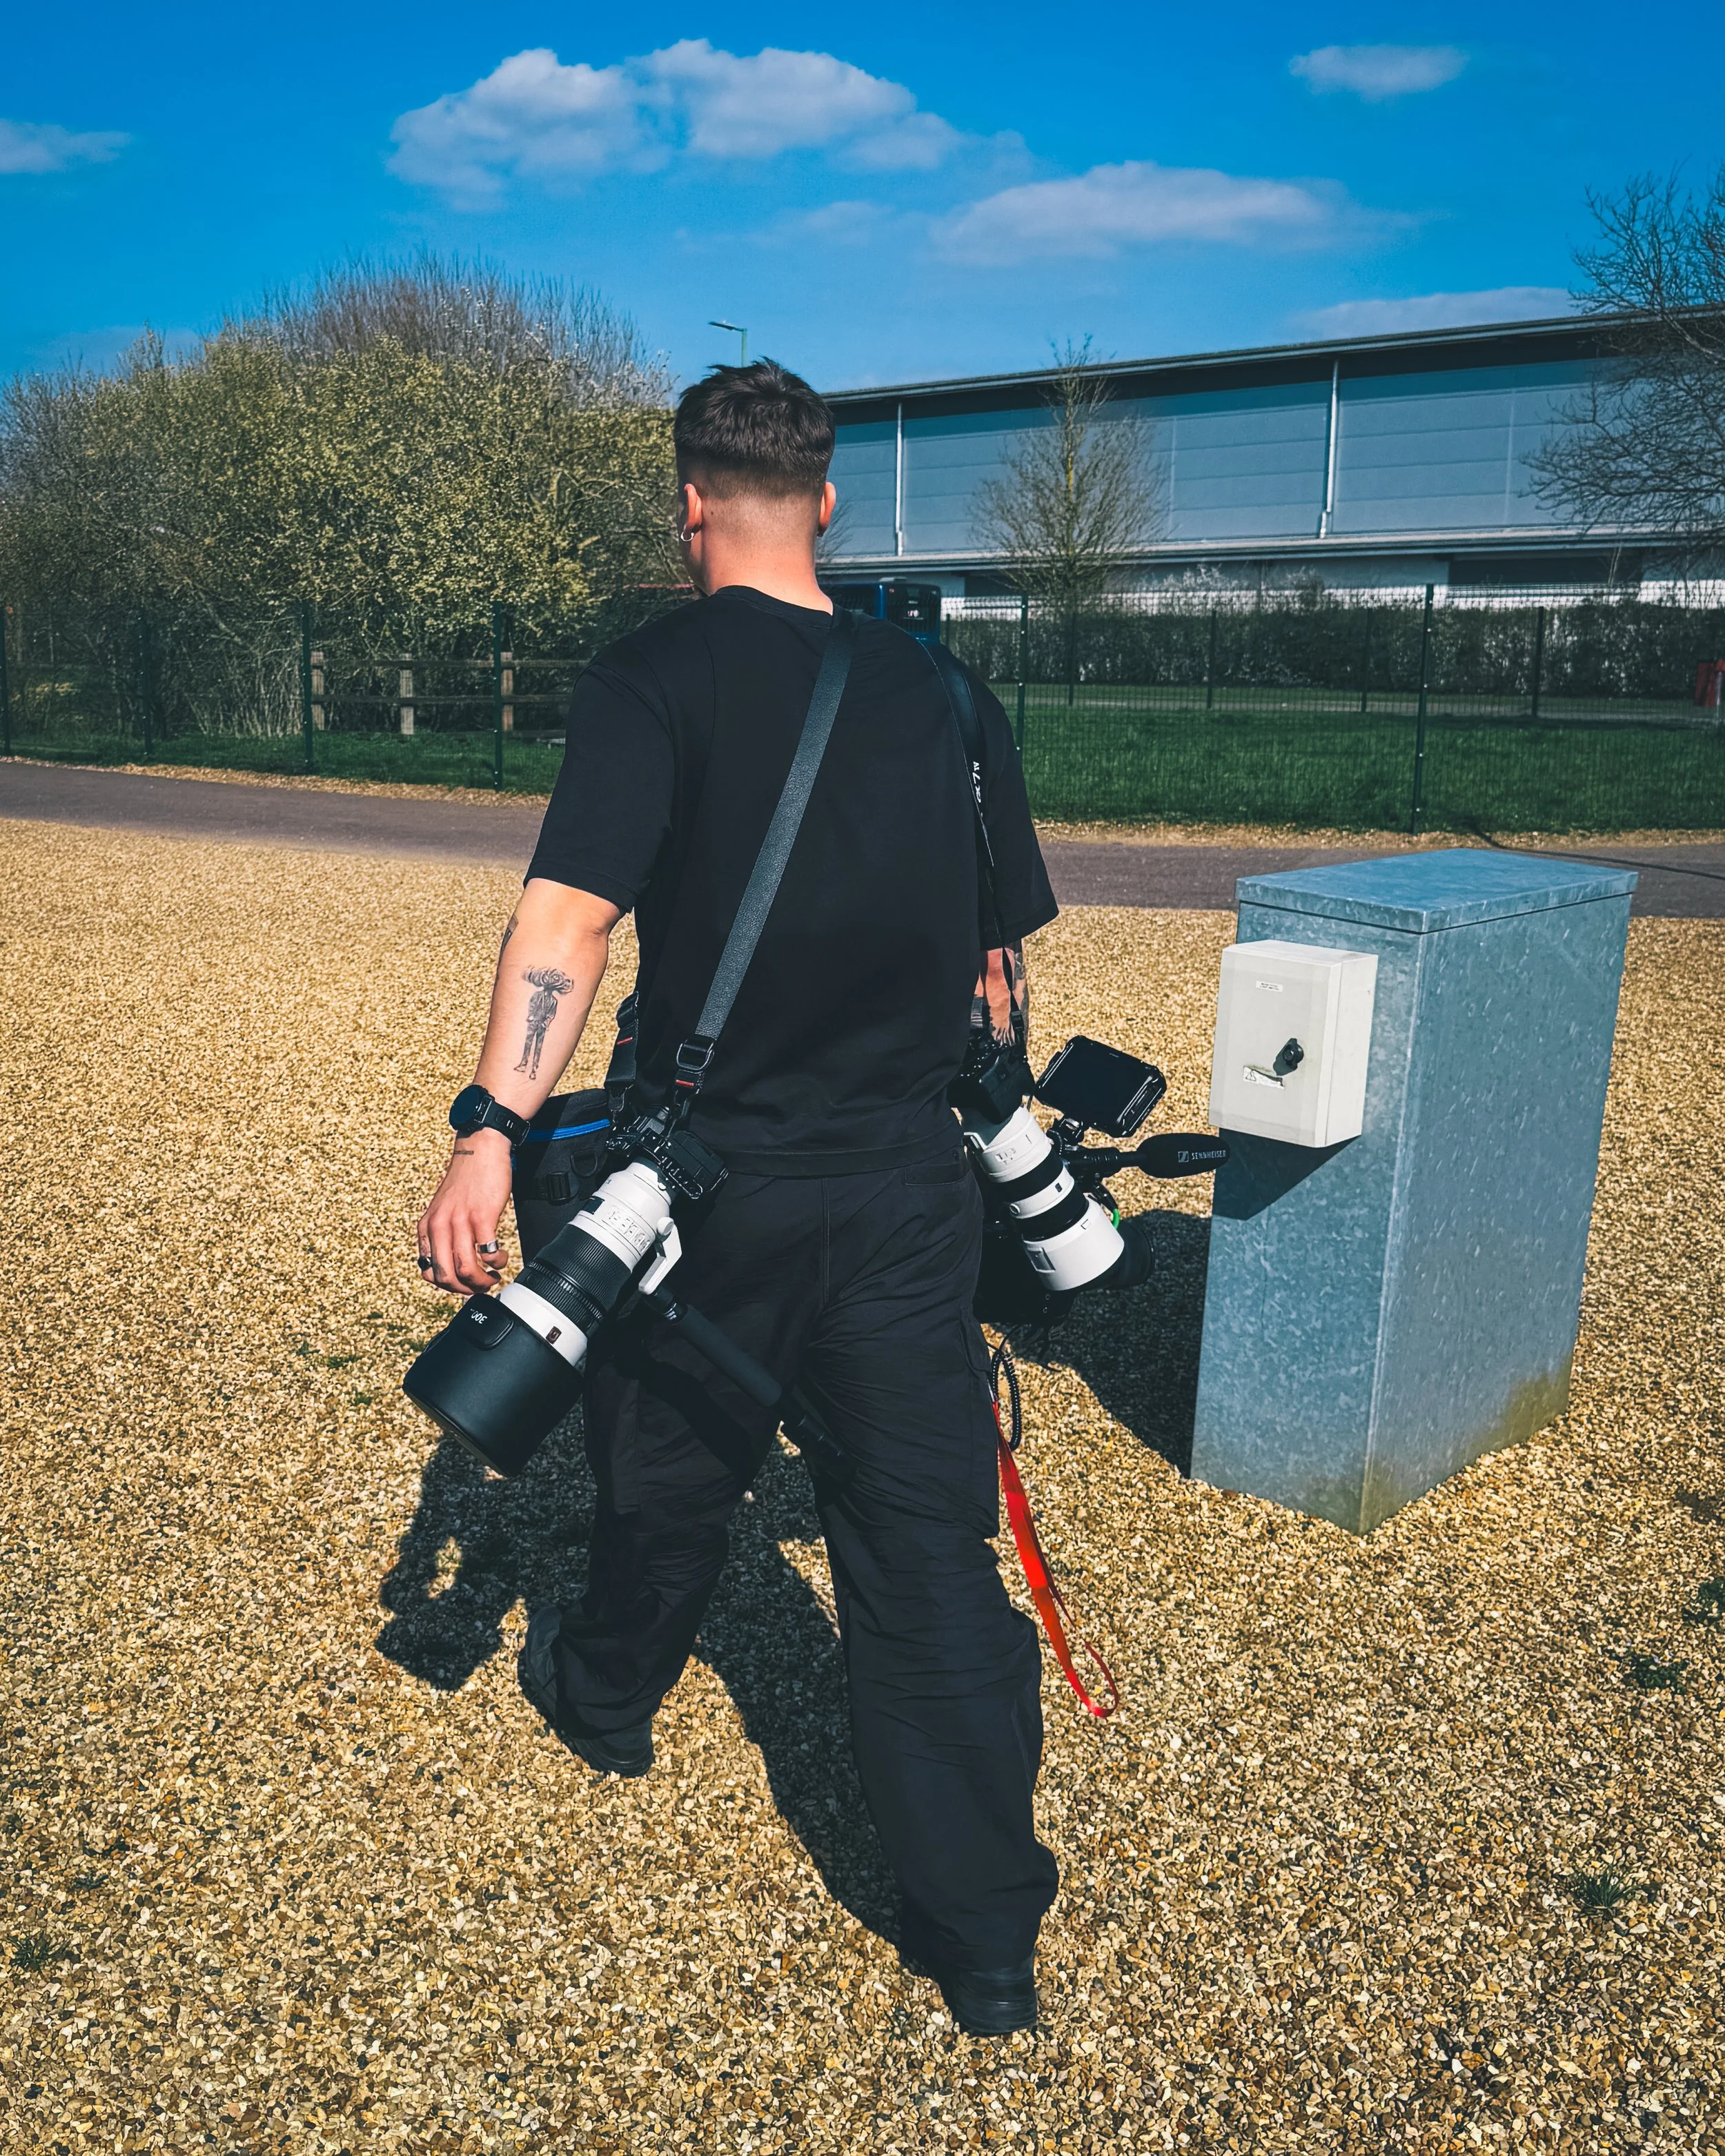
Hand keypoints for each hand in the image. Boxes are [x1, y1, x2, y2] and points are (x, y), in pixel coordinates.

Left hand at [417, 1130, 513, 1294]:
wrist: (479, 1150)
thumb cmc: (466, 1181)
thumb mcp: (443, 1210)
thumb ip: (441, 1235)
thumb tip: (449, 1265)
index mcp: (427, 1227)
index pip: (428, 1272)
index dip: (447, 1286)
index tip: (463, 1285)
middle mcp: (439, 1226)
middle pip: (445, 1276)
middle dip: (465, 1290)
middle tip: (481, 1286)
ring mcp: (459, 1221)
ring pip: (465, 1269)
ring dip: (483, 1281)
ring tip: (493, 1276)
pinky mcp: (482, 1216)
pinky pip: (487, 1252)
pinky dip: (496, 1262)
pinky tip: (501, 1257)